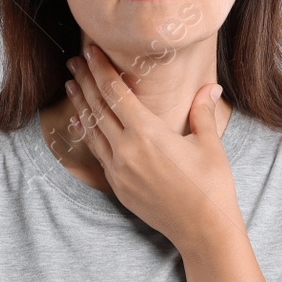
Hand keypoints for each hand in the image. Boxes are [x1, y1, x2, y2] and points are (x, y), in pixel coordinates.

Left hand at [63, 39, 242, 249]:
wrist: (203, 230)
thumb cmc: (211, 186)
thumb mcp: (209, 144)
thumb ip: (202, 112)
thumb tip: (210, 87)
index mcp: (148, 134)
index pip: (116, 93)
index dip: (101, 69)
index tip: (89, 51)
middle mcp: (127, 150)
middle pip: (98, 108)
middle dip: (84, 81)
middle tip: (73, 62)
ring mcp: (119, 171)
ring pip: (92, 130)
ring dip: (81, 105)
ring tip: (70, 86)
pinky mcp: (118, 187)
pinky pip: (97, 153)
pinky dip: (88, 134)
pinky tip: (81, 124)